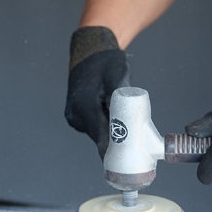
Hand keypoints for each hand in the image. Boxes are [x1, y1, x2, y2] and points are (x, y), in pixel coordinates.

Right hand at [65, 26, 130, 158]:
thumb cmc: (105, 61)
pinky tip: (113, 113)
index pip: (100, 135)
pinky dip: (105, 123)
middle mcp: (75, 114)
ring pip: (98, 131)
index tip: (126, 161)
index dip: (114, 150)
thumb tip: (125, 120)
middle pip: (100, 136)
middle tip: (137, 140)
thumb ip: (120, 97)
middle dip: (117, 140)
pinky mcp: (76, 116)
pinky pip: (94, 125)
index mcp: (84, 105)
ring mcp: (74, 116)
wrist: (89, 50)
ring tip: (126, 119)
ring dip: (111, 130)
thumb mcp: (117, 75)